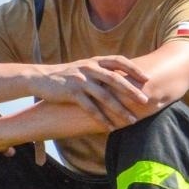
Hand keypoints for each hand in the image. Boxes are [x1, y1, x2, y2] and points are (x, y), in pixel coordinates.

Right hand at [33, 56, 150, 128]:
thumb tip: (124, 76)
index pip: (119, 60)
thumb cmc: (68, 75)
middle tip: (145, 101)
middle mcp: (89, 68)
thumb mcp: (86, 67)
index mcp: (95, 61)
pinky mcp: (71, 93)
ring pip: (104, 96)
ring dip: (120, 109)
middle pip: (115, 79)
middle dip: (132, 91)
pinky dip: (101, 118)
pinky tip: (110, 127)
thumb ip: (102, 70)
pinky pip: (90, 108)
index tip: (147, 78)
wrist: (41, 78)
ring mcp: (80, 81)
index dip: (134, 69)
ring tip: (131, 120)